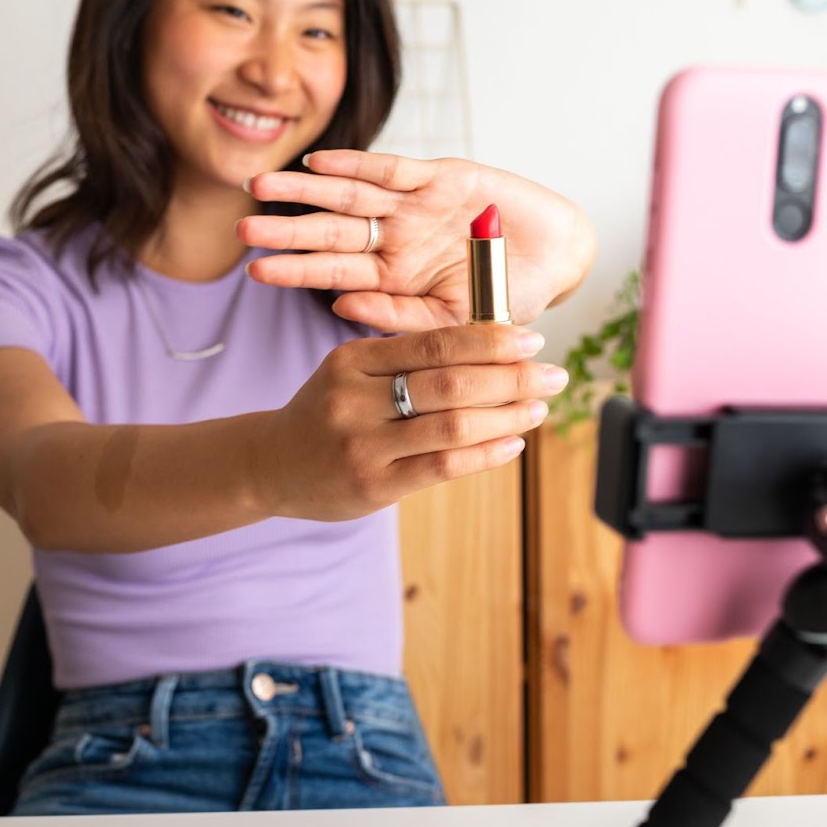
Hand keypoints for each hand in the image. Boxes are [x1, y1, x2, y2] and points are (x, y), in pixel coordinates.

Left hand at [238, 151, 596, 332]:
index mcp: (395, 279)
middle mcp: (396, 240)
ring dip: (304, 191)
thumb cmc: (511, 299)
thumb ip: (400, 318)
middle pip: (329, 232)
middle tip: (240, 229)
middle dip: (285, 230)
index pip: (333, 273)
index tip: (254, 271)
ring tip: (259, 186)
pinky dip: (355, 165)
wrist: (560, 260)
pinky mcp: (440, 177)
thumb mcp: (455, 322)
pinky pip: (390, 170)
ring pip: (348, 196)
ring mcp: (414, 207)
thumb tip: (340, 309)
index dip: (294, 271)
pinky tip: (317, 163)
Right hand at [253, 324, 567, 520]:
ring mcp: (363, 445)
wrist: (272, 464)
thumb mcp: (353, 372)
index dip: (490, 341)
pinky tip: (513, 443)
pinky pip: (442, 465)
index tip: (533, 340)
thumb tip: (494, 346)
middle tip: (554, 376)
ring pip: (451, 425)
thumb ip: (409, 360)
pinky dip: (485, 453)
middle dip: (512, 377)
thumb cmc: (330, 411)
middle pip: (450, 382)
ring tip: (537, 408)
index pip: (434, 344)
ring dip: (506, 415)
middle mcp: (354, 400)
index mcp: (353, 360)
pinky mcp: (373, 485)